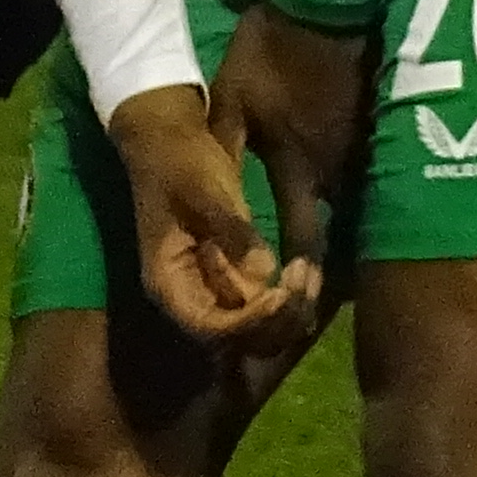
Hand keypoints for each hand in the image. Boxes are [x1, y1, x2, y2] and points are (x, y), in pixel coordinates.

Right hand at [108, 81, 323, 355]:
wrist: (172, 137)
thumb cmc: (179, 162)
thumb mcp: (202, 189)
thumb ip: (229, 228)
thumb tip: (262, 270)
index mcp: (170, 282)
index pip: (207, 327)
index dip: (245, 323)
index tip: (278, 296)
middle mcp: (191, 295)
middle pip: (235, 338)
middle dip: (273, 321)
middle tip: (300, 283)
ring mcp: (215, 286)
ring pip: (255, 327)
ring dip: (286, 313)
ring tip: (306, 276)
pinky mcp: (235, 272)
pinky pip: (264, 303)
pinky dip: (289, 297)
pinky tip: (306, 273)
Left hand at [206, 0, 370, 316]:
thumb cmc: (271, 49)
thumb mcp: (231, 102)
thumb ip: (225, 154)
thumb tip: (209, 204)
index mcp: (298, 165)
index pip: (303, 241)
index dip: (299, 280)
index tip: (295, 307)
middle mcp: (340, 170)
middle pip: (344, 236)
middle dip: (334, 273)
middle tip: (322, 304)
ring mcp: (370, 150)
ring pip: (367, 211)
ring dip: (360, 241)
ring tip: (355, 278)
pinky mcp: (386, 129)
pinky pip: (380, 179)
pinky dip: (374, 199)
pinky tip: (378, 216)